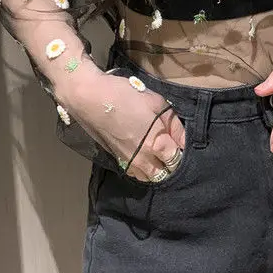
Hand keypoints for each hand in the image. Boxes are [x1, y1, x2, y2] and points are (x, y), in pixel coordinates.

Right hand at [63, 72, 185, 182]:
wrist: (89, 98)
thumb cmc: (124, 95)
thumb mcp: (155, 101)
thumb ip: (173, 124)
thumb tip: (184, 141)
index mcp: (156, 144)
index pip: (177, 159)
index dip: (182, 150)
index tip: (181, 140)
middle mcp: (144, 160)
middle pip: (166, 172)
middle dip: (172, 162)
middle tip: (171, 145)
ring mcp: (129, 163)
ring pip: (150, 177)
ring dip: (158, 168)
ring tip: (158, 152)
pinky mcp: (118, 161)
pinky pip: (136, 174)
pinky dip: (144, 169)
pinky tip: (144, 156)